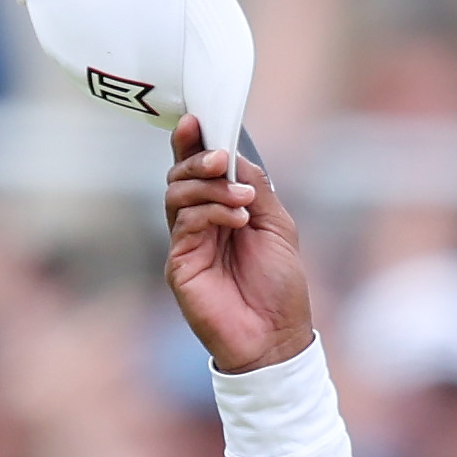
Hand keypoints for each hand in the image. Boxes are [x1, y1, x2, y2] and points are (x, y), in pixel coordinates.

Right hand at [159, 124, 317, 375]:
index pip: (198, 168)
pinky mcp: (179, 264)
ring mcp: (187, 243)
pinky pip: (184, 223)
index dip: (193, 142)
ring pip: (176, 194)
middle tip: (222, 160)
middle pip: (180, 174)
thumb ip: (255, 188)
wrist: (276, 337)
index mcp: (221, 210)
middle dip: (200, 159)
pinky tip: (236, 219)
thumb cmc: (279, 287)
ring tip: (241, 199)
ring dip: (209, 186)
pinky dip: (210, 212)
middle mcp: (199, 223)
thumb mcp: (276, 226)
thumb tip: (234, 156)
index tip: (197, 119)